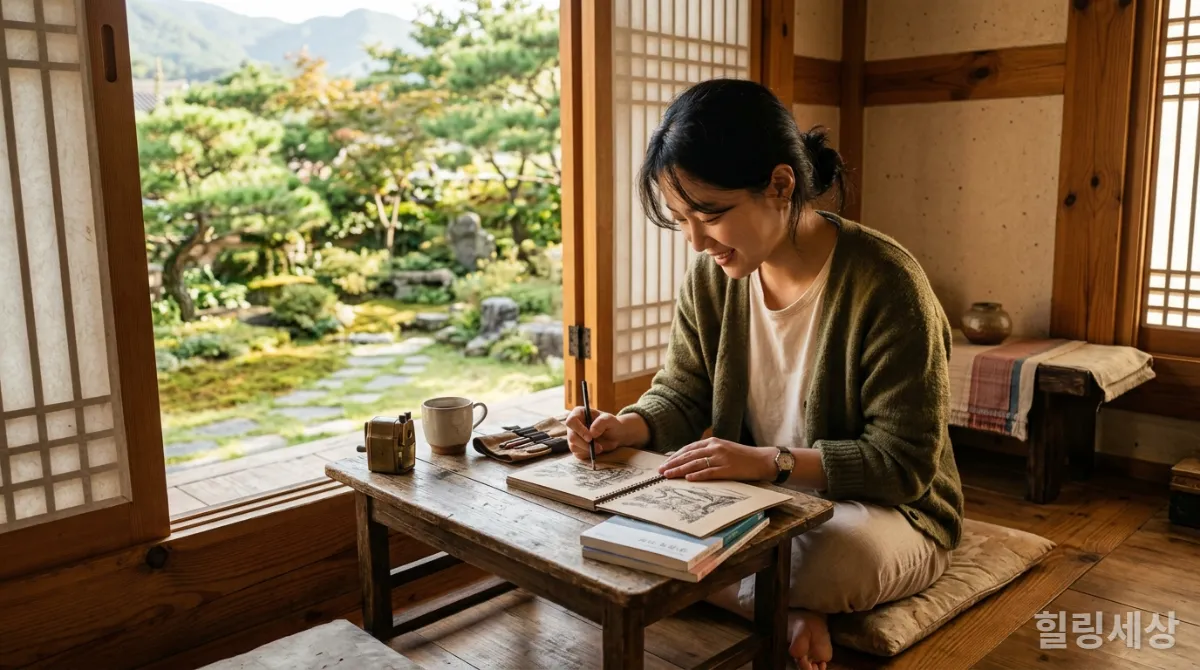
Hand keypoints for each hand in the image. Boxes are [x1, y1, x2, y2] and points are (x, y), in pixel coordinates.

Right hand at [564, 407, 648, 460]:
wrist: (618, 435)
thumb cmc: (614, 424)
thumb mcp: (611, 420)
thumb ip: (602, 423)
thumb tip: (592, 431)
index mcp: (579, 413)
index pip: (571, 420)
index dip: (579, 429)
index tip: (590, 437)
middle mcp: (574, 425)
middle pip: (570, 436)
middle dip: (584, 443)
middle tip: (598, 448)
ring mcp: (575, 437)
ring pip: (573, 446)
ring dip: (587, 450)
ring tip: (602, 448)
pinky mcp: (578, 448)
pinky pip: (578, 454)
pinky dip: (587, 455)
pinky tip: (598, 452)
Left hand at [658, 438, 776, 481]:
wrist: (762, 460)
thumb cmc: (743, 456)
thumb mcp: (724, 449)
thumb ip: (708, 452)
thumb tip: (691, 460)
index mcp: (713, 442)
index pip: (689, 448)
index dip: (675, 456)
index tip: (665, 462)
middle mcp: (715, 448)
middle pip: (688, 456)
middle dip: (673, 463)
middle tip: (660, 470)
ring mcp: (721, 458)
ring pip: (695, 464)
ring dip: (679, 470)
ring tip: (668, 475)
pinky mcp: (727, 469)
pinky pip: (709, 472)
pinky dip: (697, 475)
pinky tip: (687, 478)